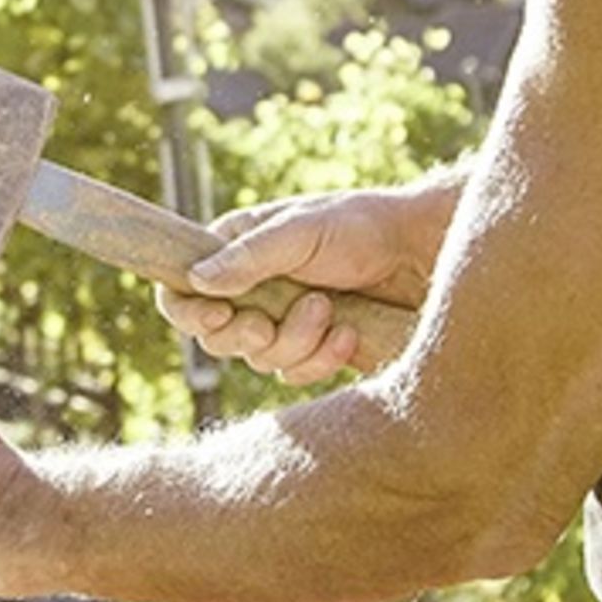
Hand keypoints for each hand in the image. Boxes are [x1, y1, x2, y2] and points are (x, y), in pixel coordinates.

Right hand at [159, 183, 450, 386]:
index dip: (189, 312)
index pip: (181, 290)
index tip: (218, 315)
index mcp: (235, 249)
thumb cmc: (359, 227)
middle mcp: (251, 288)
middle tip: (265, 324)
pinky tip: (348, 332)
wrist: (420, 254)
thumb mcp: (301, 232)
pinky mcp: (311, 348)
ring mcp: (280, 320)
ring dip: (295, 341)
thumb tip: (197, 280)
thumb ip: (249, 257)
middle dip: (247, 334)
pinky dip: (321, 357)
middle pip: (215, 336)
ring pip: (258, 359)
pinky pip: (294, 374)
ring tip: (328, 309)